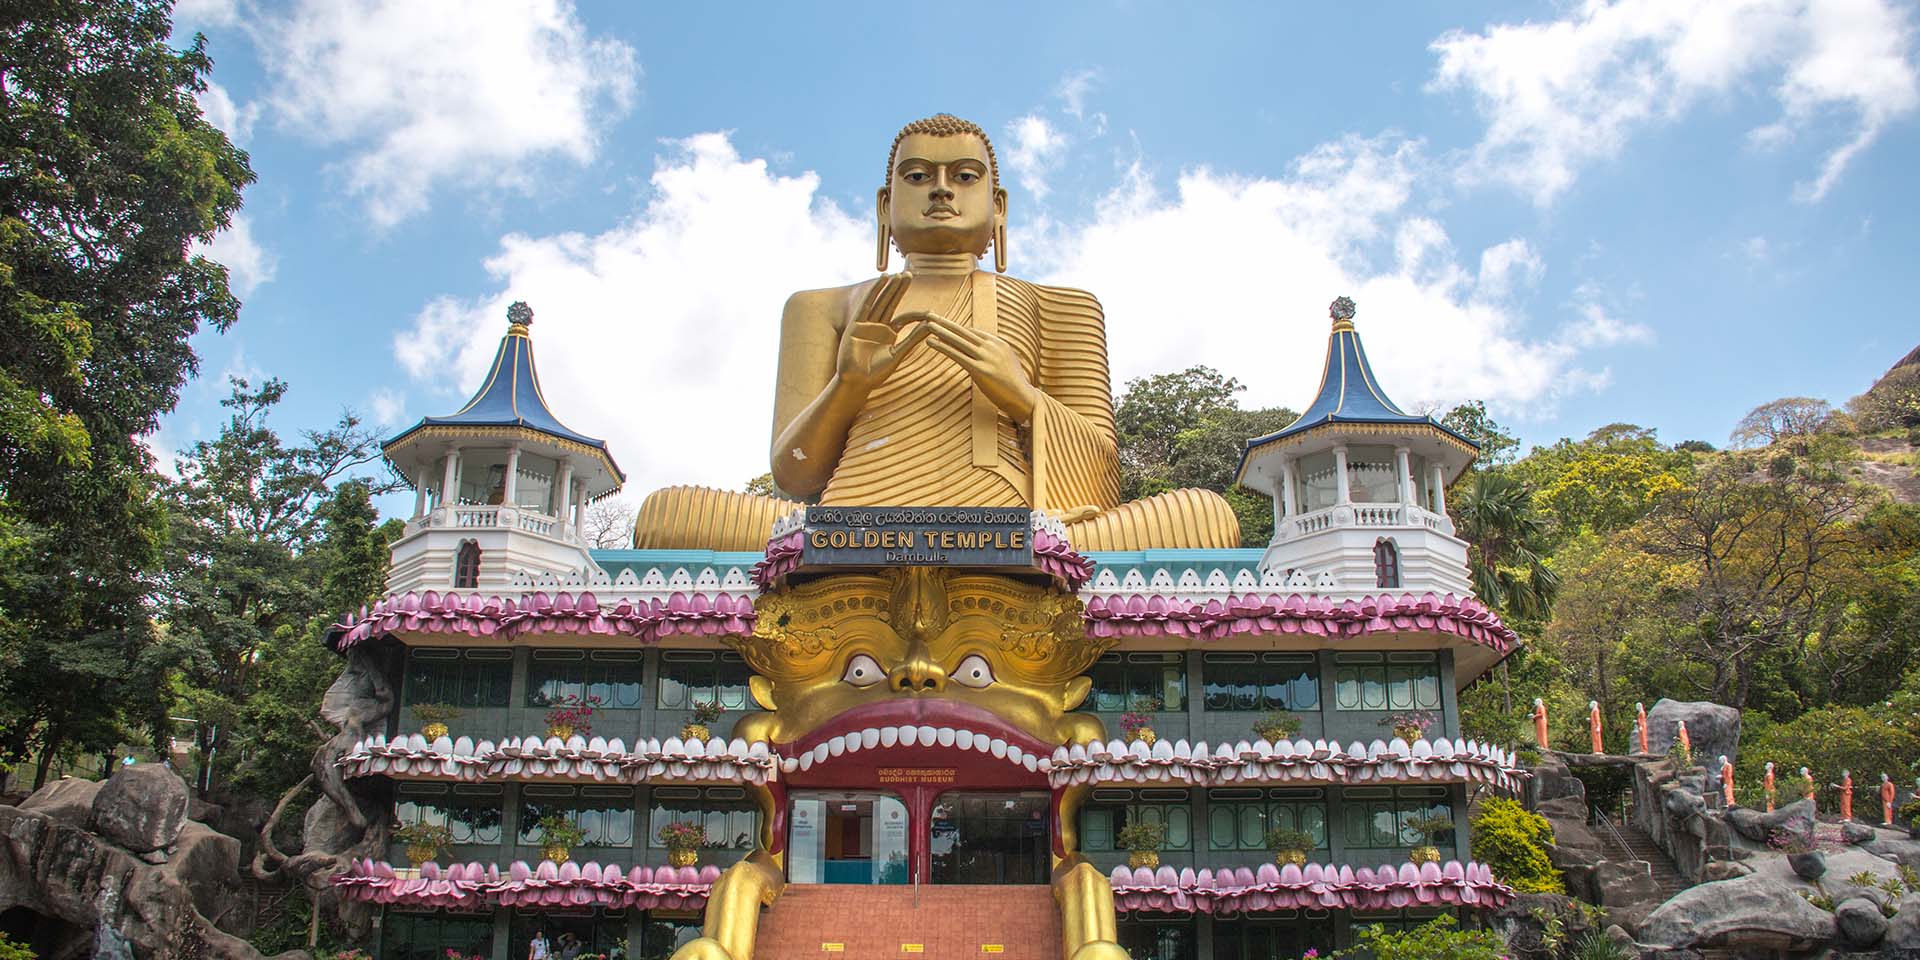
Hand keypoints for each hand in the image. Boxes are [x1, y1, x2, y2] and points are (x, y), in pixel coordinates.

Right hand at [835, 273, 930, 390]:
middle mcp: (878, 327)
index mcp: (889, 335)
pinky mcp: (856, 324)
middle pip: (891, 303)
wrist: (856, 382)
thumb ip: (913, 339)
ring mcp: (866, 324)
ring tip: (899, 274)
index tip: (930, 313)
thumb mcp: (898, 355)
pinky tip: (883, 279)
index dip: (916, 314)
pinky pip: (866, 304)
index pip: (904, 318)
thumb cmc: (876, 374)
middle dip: (900, 289)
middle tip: (910, 274)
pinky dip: (874, 291)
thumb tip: (931, 325)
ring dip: (889, 287)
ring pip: (881, 301)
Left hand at [907, 314, 1038, 422]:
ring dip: (941, 331)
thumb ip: (996, 355)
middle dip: (946, 322)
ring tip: (927, 324)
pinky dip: (942, 347)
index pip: (974, 332)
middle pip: (964, 331)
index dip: (957, 328)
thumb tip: (986, 353)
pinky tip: (931, 342)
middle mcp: (992, 347)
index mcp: (999, 343)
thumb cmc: (1015, 385)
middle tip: (930, 314)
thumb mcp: (1007, 363)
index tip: (944, 322)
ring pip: (959, 341)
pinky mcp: (980, 370)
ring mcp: (986, 357)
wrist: (1024, 398)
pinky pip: (957, 355)